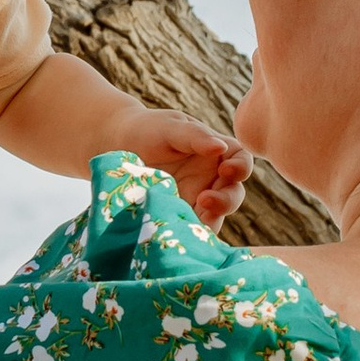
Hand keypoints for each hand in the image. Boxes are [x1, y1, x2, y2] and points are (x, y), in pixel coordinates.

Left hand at [125, 106, 253, 228]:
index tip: (227, 170)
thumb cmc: (149, 129)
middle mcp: (212, 178)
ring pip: (215, 216)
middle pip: (233, 194)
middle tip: (205, 200)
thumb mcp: (171, 127)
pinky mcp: (179, 215)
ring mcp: (197, 199)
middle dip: (226, 201)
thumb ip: (195, 136)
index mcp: (218, 153)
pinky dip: (190, 233)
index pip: (241, 161)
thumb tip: (220, 147)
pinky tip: (180, 233)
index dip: (241, 168)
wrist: (118, 147)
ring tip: (193, 222)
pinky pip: (191, 227)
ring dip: (210, 221)